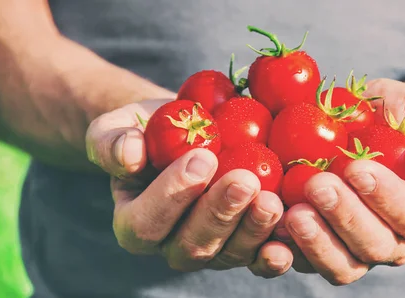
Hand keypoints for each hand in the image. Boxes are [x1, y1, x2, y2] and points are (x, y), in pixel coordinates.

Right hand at [85, 99, 293, 277]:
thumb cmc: (151, 131)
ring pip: (231, 253)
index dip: (173, 195)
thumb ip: (112, 141)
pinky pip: (260, 258)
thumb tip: (129, 155)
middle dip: (221, 213)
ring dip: (253, 229)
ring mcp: (214, 250)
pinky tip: (292, 234)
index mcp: (136, 223)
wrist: (188, 135)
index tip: (202, 159)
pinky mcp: (245, 246)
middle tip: (245, 181)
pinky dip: (277, 250)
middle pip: (194, 244)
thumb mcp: (120, 126)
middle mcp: (173, 245)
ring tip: (271, 200)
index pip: (147, 222)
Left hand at [274, 78, 404, 284]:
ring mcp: (357, 248)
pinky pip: (306, 261)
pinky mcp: (322, 247)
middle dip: (345, 217)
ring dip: (316, 242)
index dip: (387, 198)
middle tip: (318, 185)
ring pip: (343, 265)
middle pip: (376, 246)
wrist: (369, 125)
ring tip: (293, 212)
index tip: (357, 168)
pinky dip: (287, 251)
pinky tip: (270, 230)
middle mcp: (397, 240)